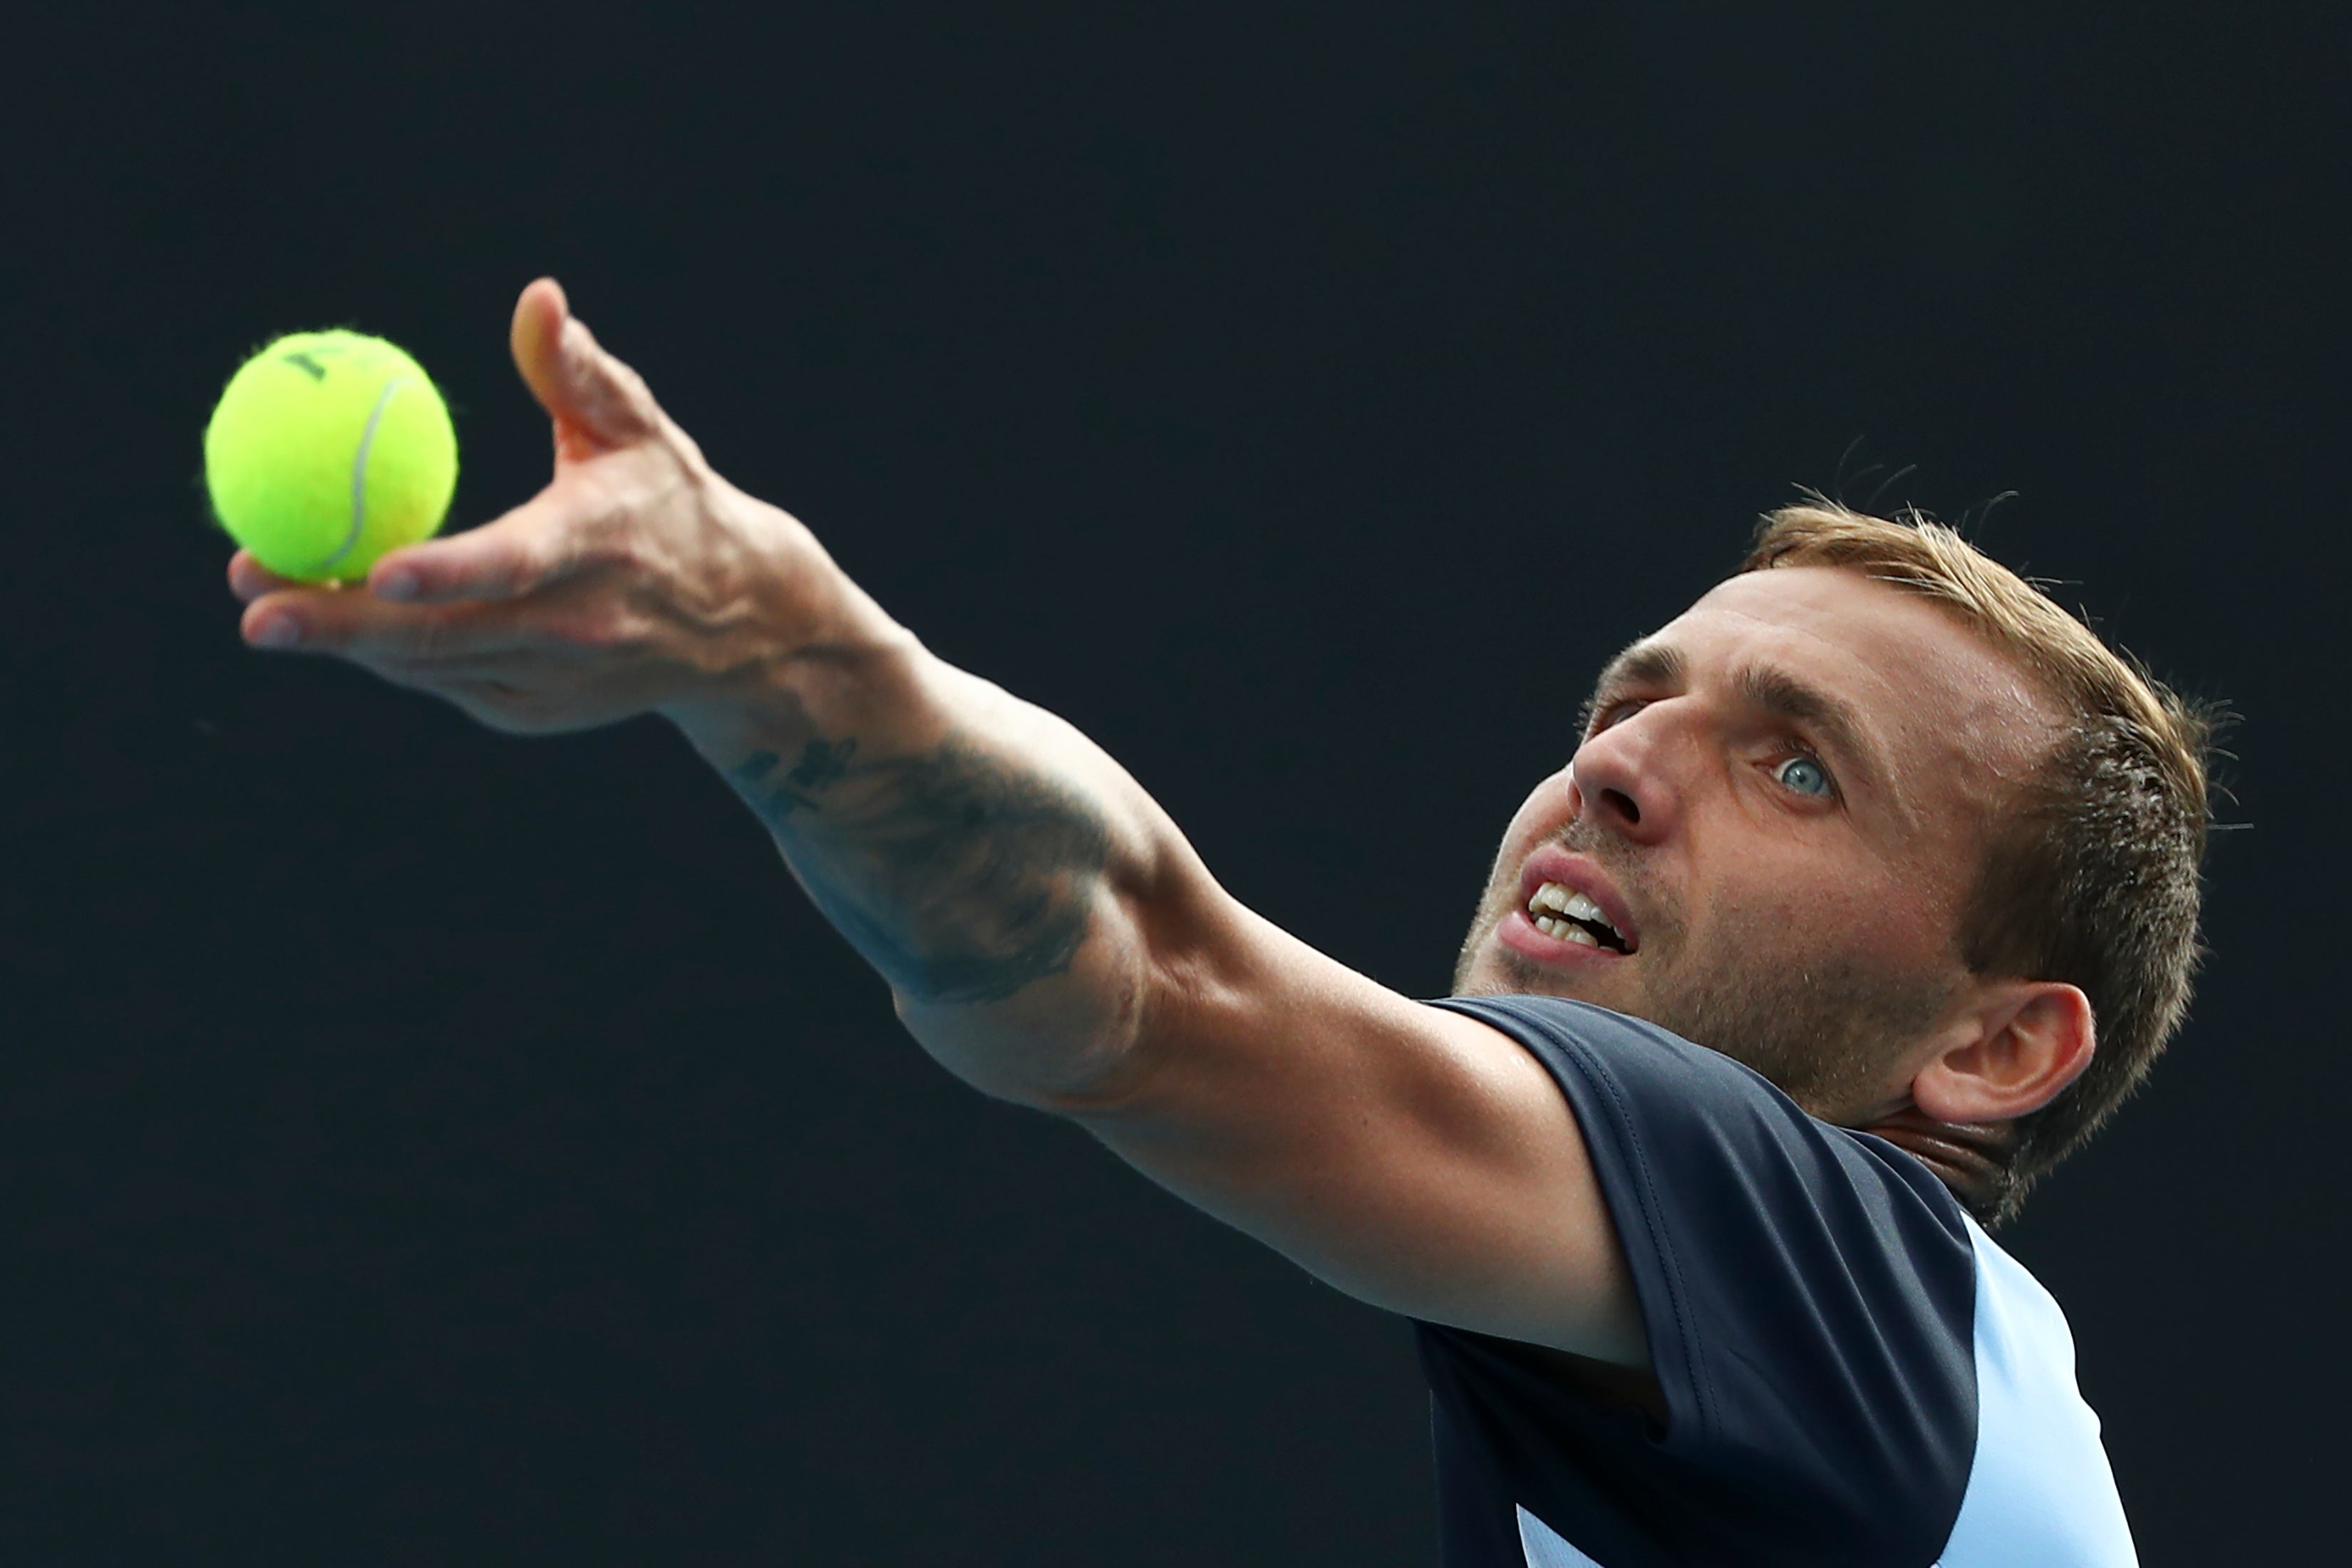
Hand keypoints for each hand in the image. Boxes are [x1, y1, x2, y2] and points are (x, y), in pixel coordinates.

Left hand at [232, 279, 875, 735]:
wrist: (744, 627)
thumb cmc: (674, 503)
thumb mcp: (641, 432)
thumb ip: (580, 371)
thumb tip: (538, 295)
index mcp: (602, 548)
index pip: (518, 565)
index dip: (447, 573)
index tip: (374, 567)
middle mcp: (580, 627)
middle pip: (445, 636)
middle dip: (340, 625)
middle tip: (253, 602)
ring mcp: (556, 680)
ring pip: (431, 665)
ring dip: (345, 639)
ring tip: (265, 600)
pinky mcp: (535, 711)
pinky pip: (444, 681)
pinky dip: (390, 653)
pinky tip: (343, 619)